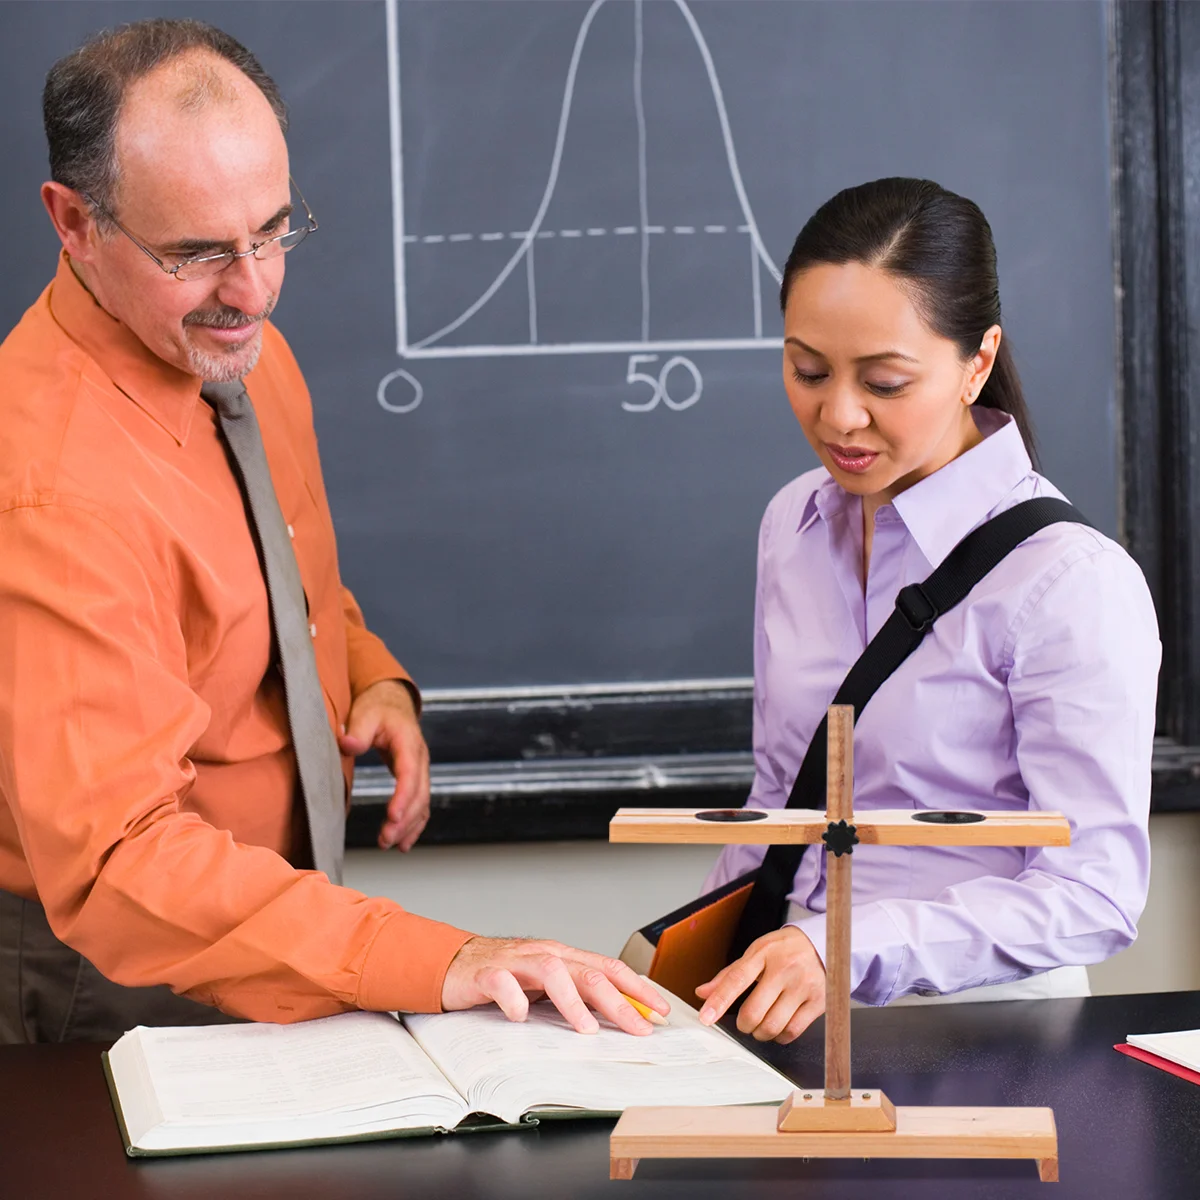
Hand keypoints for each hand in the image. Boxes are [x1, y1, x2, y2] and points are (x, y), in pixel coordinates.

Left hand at [338, 679, 429, 850]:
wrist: (392, 703)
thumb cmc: (378, 709)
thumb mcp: (364, 713)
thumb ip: (357, 731)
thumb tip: (347, 743)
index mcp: (408, 741)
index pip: (410, 772)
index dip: (403, 796)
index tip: (392, 816)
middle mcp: (419, 757)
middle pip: (419, 793)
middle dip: (404, 819)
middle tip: (385, 838)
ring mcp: (420, 769)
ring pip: (422, 803)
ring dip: (408, 826)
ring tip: (389, 844)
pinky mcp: (415, 778)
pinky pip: (421, 805)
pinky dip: (414, 825)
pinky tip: (403, 843)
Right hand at [441, 936, 670, 1035]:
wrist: (456, 963)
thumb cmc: (507, 976)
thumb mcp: (547, 986)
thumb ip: (576, 995)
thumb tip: (619, 1017)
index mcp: (563, 956)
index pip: (608, 968)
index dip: (637, 988)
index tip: (660, 1010)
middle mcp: (545, 954)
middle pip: (588, 972)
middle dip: (618, 1001)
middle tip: (639, 1028)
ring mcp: (516, 962)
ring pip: (551, 971)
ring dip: (572, 1001)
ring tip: (587, 1028)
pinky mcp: (487, 973)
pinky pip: (503, 983)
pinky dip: (514, 1000)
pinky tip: (520, 1018)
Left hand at [695, 926, 825, 1043]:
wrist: (821, 943)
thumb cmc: (784, 950)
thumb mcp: (756, 953)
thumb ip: (729, 975)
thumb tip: (702, 993)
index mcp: (763, 953)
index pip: (736, 979)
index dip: (719, 1001)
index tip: (705, 1018)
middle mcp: (784, 969)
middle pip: (754, 1011)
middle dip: (743, 1025)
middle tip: (745, 1022)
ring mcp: (803, 986)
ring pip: (773, 1026)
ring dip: (760, 1033)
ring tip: (761, 1024)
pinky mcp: (818, 1001)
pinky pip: (793, 1031)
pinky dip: (780, 1036)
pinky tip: (779, 1026)